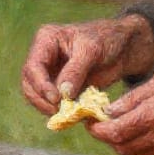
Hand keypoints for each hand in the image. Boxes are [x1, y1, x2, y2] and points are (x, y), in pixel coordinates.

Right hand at [21, 15, 153, 114]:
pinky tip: (73, 115)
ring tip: (68, 114)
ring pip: (38, 97)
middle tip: (59, 112)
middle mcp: (44, 57)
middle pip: (30, 85)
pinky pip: (54, 103)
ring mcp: (51, 74)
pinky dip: (61, 111)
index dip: (40, 85)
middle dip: (42, 100)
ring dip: (49, 108)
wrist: (124, 47)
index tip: (56, 99)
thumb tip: (62, 93)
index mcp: (46, 40)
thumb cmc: (107, 39)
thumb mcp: (92, 50)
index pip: (33, 67)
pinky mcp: (61, 88)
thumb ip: (75, 71)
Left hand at [89, 62, 153, 154]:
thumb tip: (110, 111)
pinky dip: (142, 146)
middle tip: (103, 123)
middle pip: (121, 147)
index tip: (91, 120)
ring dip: (123, 143)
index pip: (113, 132)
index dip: (97, 129)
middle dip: (107, 137)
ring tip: (122, 126)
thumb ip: (134, 99)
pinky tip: (146, 130)